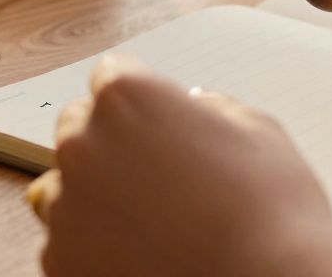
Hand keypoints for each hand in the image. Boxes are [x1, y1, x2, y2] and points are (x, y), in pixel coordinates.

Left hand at [29, 55, 331, 276]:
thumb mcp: (259, 131)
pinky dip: (95, 245)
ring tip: (156, 223)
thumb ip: (212, 108)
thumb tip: (195, 108)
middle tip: (161, 173)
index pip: (111, 74)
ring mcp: (66, 207)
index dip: (142, 97)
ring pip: (67, 187)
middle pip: (79, 126)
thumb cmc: (271, 214)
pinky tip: (143, 254)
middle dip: (112, 141)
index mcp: (128, 98)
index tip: (159, 119)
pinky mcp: (60, 261)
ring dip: (99, 195)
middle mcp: (84, 145)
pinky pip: (67, 240)